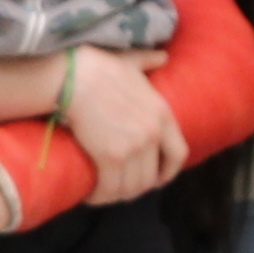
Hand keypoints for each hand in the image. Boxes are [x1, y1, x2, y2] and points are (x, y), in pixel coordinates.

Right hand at [61, 54, 187, 201]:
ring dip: (116, 195)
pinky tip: (91, 194)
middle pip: (152, 178)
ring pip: (131, 187)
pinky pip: (110, 188)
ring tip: (104, 193)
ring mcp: (134, 147)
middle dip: (136, 188)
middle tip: (120, 187)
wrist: (75, 76)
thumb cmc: (98, 67)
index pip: (179, 155)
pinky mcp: (111, 157)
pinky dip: (100, 196)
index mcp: (163, 114)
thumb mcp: (131, 62)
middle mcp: (153, 134)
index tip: (156, 178)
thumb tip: (163, 55)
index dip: (168, 172)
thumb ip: (149, 61)